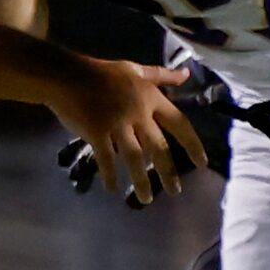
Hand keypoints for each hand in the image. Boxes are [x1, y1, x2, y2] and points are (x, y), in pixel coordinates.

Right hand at [48, 57, 205, 202]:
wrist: (67, 75)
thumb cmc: (102, 72)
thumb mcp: (135, 69)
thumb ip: (161, 75)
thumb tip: (186, 74)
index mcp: (150, 98)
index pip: (179, 123)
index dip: (192, 144)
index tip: (202, 162)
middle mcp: (138, 113)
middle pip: (159, 147)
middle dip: (168, 171)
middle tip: (175, 192)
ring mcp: (117, 123)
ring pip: (135, 157)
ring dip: (141, 180)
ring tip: (146, 199)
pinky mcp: (96, 132)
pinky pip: (106, 158)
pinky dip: (109, 174)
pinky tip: (112, 189)